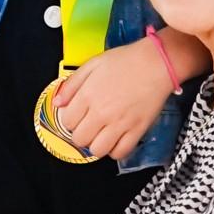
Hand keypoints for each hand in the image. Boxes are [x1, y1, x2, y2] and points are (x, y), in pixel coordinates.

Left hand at [52, 38, 173, 160]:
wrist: (156, 63)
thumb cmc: (125, 60)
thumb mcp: (93, 64)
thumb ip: (72, 84)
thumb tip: (57, 102)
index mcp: (88, 95)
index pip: (67, 122)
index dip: (71, 119)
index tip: (77, 115)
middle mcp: (101, 113)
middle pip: (80, 139)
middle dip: (81, 133)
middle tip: (89, 124)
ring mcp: (119, 124)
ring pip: (98, 150)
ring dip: (96, 144)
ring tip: (102, 133)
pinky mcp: (136, 131)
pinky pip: (120, 153)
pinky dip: (115, 150)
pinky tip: (116, 138)